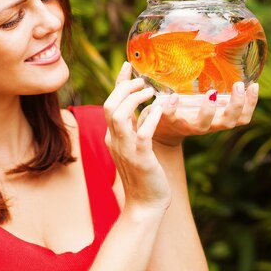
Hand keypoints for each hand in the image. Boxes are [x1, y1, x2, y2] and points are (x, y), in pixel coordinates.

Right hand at [103, 62, 170, 211]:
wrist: (145, 206)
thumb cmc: (144, 176)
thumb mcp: (136, 147)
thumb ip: (136, 128)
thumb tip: (144, 109)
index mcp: (113, 136)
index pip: (110, 102)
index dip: (119, 81)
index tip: (129, 65)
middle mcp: (114, 140)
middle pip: (110, 104)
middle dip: (125, 87)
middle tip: (144, 81)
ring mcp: (125, 149)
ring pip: (118, 115)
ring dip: (134, 99)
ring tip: (151, 91)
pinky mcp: (140, 159)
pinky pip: (141, 133)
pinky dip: (150, 118)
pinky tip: (160, 108)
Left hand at [140, 81, 259, 146]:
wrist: (158, 129)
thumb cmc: (185, 111)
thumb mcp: (202, 101)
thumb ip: (213, 90)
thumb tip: (224, 59)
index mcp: (218, 119)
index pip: (242, 117)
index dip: (251, 104)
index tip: (254, 85)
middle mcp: (207, 125)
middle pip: (229, 122)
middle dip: (237, 105)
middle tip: (239, 85)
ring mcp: (188, 125)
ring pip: (204, 124)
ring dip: (209, 110)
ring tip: (211, 93)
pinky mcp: (169, 123)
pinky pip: (172, 118)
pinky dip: (173, 109)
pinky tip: (174, 96)